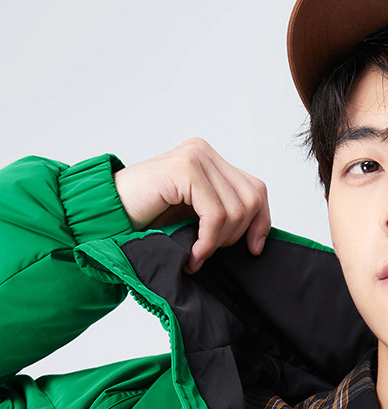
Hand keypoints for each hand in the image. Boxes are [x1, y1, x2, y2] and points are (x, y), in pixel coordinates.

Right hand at [114, 138, 270, 272]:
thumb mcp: (192, 216)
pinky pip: (215, 215)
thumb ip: (221, 213)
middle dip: (236, 235)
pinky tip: (192, 255)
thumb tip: (258, 235)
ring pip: (235, 210)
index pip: (255, 189)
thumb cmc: (145, 220)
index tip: (254, 249)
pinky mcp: (185, 169)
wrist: (106, 216)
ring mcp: (195, 157)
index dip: (261, 222)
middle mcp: (204, 152)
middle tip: (208, 251)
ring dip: (218, 242)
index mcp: (209, 160)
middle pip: (251, 199)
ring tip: (195, 254)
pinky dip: (207, 242)